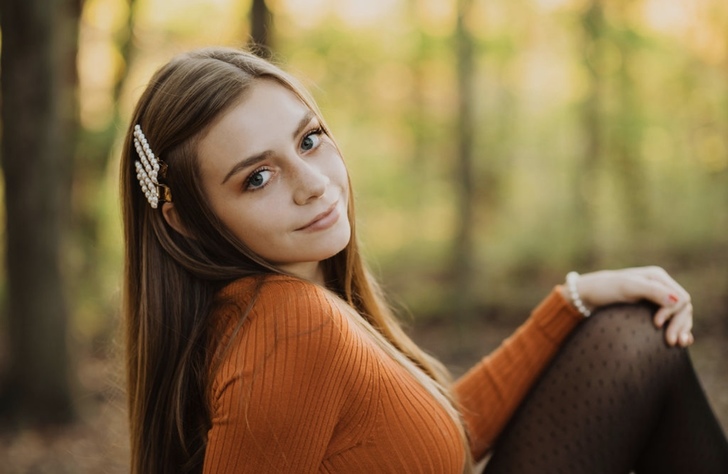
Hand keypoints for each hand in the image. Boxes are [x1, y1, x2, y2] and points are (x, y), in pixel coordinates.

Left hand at [563, 267, 692, 346]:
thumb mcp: (627, 287)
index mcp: (658, 277)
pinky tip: (681, 342)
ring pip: (681, 315)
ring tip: (679, 345)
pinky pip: (672, 319)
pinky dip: (679, 329)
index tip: (656, 323)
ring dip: (683, 329)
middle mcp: (661, 286)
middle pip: (683, 308)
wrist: (589, 296)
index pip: (680, 298)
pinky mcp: (653, 309)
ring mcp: (658, 298)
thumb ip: (652, 291)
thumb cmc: (606, 289)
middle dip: (680, 324)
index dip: (673, 313)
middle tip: (671, 342)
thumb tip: (677, 301)